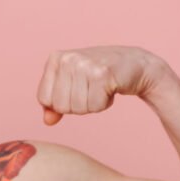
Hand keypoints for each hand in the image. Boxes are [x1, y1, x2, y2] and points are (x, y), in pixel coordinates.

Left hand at [36, 45, 167, 125]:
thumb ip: (55, 103)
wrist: (135, 64)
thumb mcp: (72, 85)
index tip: (77, 90)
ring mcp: (84, 65)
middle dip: (77, 105)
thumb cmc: (99, 75)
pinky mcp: (102, 74)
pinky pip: (95, 106)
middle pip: (60, 106)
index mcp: (56, 59)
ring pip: (78, 108)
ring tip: (101, 87)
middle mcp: (68, 59)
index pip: (44, 99)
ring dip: (92, 104)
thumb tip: (47, 121)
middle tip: (91, 89)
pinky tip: (110, 88)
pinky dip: (104, 103)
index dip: (61, 103)